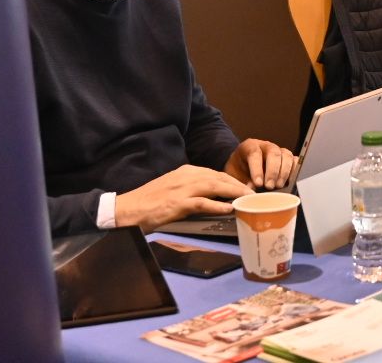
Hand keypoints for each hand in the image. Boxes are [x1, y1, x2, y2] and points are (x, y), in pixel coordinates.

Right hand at [115, 164, 252, 230]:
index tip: (246, 188)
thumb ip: (192, 188)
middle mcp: (187, 176)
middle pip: (219, 178)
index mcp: (186, 171)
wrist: (128, 208)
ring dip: (234, 192)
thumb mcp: (174, 188)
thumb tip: (214, 197)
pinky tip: (229, 209)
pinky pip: (202, 203)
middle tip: (254, 194)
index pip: (216, 174)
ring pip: (215, 186)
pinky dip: (217, 205)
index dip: (233, 181)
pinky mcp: (177, 203)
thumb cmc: (150, 201)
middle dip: (239, 185)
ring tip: (248, 199)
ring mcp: (182, 189)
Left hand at [225, 138, 297, 190]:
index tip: (258, 183)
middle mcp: (266, 146)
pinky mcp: (287, 158)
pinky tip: (289, 182)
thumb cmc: (238, 170)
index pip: (255, 153)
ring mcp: (279, 151)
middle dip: (272, 171)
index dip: (257, 169)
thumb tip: (252, 190)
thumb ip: (242, 181)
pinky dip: (294, 171)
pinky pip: (295, 161)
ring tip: (279, 186)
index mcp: (250, 146)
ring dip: (284, 172)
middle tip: (269, 186)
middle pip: (273, 153)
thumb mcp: (235, 175)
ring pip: (286, 156)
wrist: (242, 168)